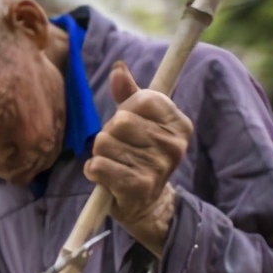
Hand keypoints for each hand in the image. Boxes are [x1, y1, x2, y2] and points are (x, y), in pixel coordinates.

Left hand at [84, 61, 192, 256]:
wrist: (146, 204)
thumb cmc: (139, 155)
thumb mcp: (138, 122)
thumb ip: (128, 94)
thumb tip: (119, 68)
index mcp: (179, 124)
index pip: (142, 99)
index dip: (126, 108)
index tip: (130, 124)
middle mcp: (174, 145)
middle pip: (120, 121)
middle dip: (110, 132)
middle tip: (119, 148)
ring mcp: (157, 166)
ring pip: (104, 142)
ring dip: (100, 153)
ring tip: (114, 163)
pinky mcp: (137, 186)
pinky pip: (98, 165)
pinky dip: (93, 169)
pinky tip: (104, 175)